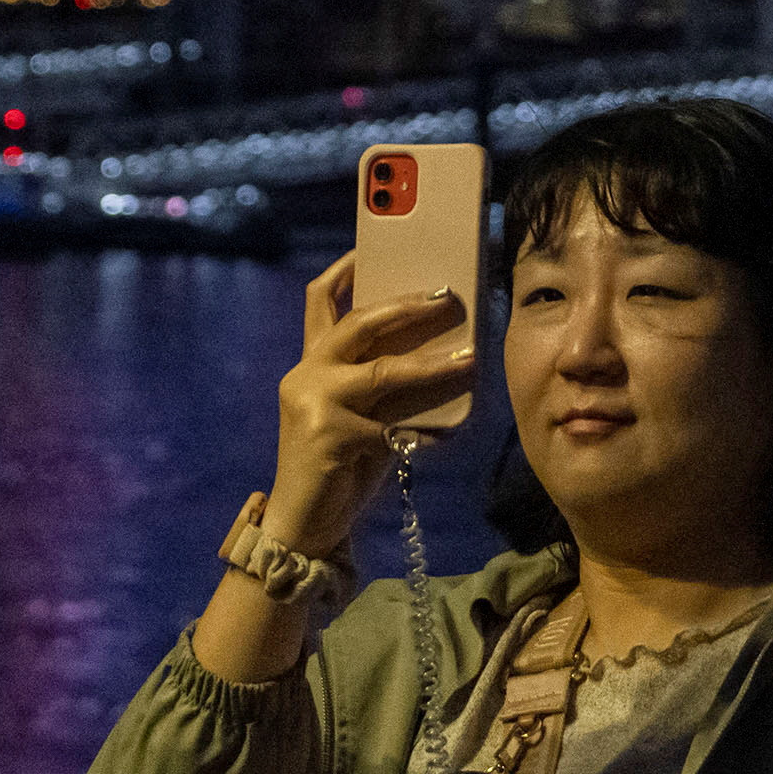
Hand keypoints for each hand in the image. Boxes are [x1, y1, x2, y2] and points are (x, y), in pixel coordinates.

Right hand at [258, 255, 474, 558]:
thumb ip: (382, 385)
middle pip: (357, 323)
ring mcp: (314, 404)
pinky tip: (450, 433)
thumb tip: (440, 355)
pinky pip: (394, 425)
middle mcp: (306, 376)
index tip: (375, 246)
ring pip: (382, 370)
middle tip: (446, 296)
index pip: (321, 302)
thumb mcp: (358, 416)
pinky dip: (428, 428)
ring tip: (468, 354)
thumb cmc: (338, 469)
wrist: (304, 526)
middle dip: (405, 306)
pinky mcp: (331, 435)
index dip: (346, 270)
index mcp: (311, 365)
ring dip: (431, 363)